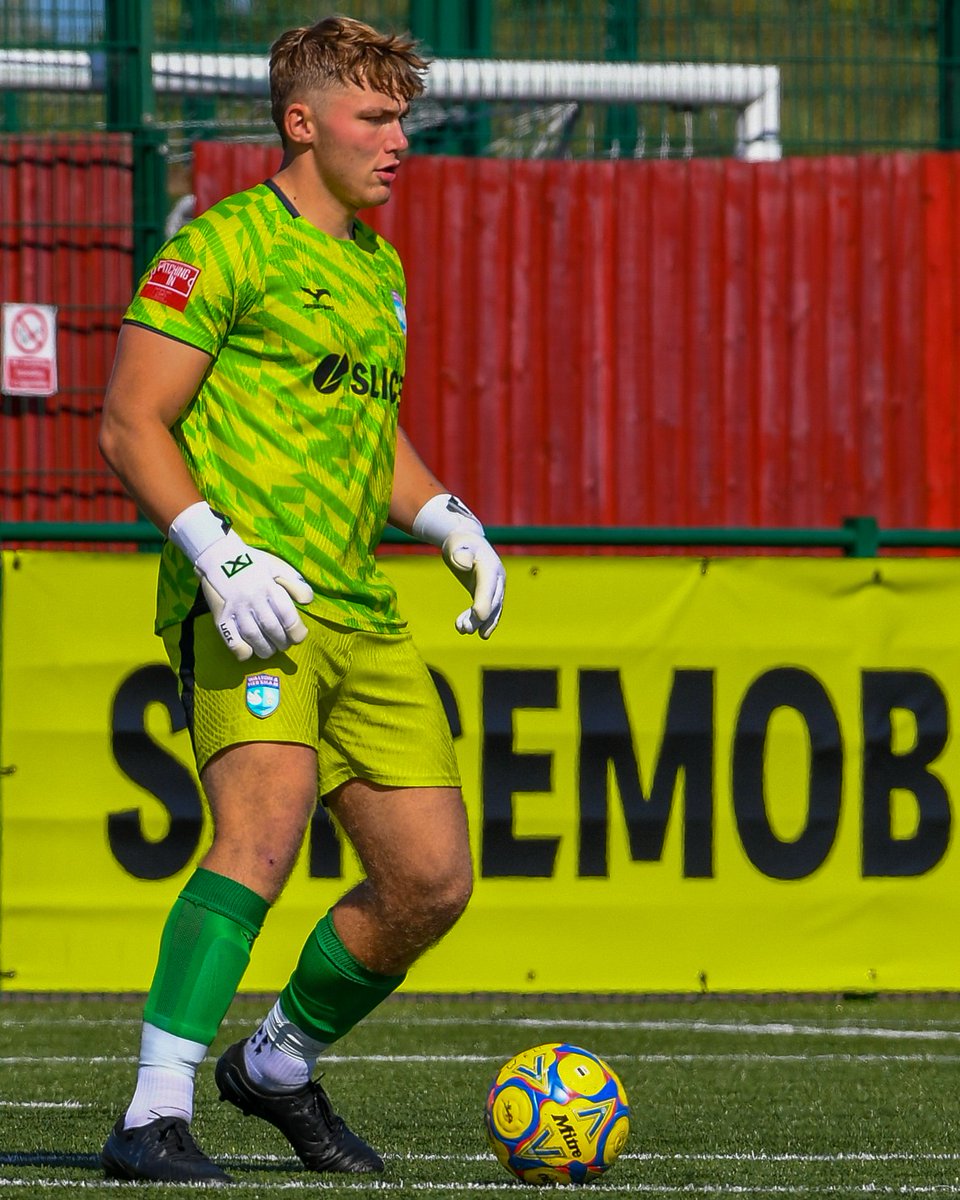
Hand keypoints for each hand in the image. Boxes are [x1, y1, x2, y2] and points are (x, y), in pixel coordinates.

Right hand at [194, 530, 313, 661]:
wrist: (219, 555)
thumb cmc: (254, 564)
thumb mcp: (279, 568)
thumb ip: (296, 584)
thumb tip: (307, 601)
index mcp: (269, 587)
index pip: (286, 615)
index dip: (296, 631)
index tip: (299, 636)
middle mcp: (253, 598)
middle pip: (271, 628)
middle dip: (282, 642)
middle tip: (284, 644)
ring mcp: (235, 608)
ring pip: (253, 636)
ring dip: (265, 649)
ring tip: (270, 650)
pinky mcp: (220, 616)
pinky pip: (230, 638)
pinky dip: (241, 650)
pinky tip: (249, 651)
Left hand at [441, 529, 505, 638]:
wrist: (466, 541)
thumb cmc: (459, 543)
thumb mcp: (456, 545)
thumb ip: (460, 554)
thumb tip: (463, 564)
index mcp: (490, 566)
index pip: (488, 587)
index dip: (485, 603)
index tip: (478, 616)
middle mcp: (497, 578)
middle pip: (493, 602)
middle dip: (481, 618)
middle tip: (466, 629)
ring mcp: (495, 587)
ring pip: (492, 610)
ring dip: (480, 623)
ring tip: (462, 630)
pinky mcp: (488, 594)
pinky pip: (488, 610)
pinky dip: (480, 622)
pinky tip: (464, 629)